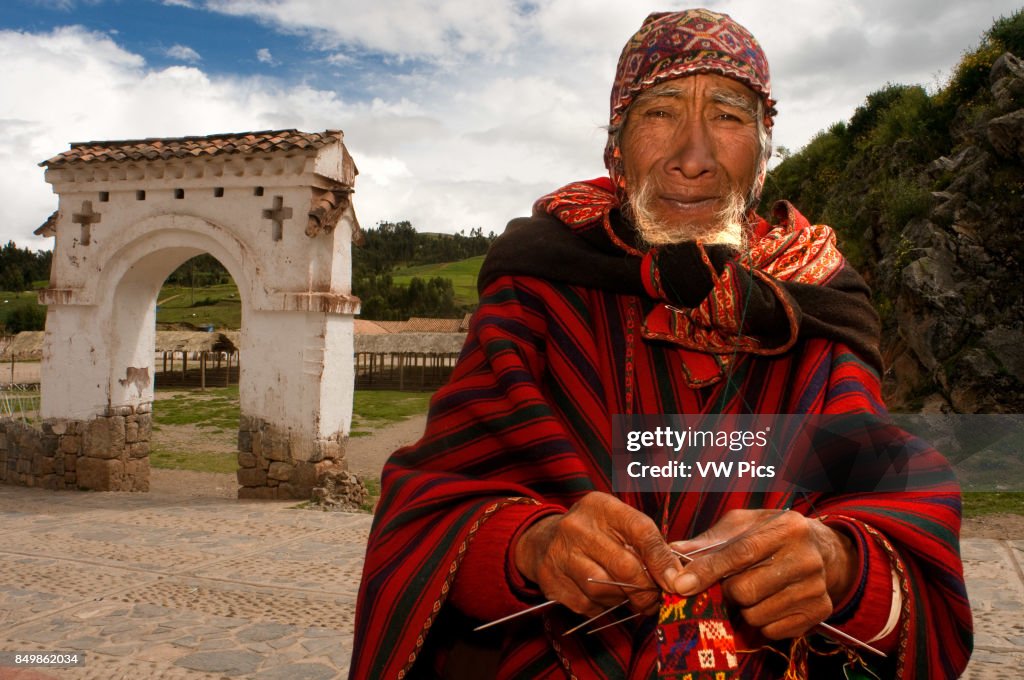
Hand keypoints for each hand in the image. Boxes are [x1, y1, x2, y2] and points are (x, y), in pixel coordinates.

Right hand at [513, 492, 681, 616]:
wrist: (542, 540)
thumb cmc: (592, 531)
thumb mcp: (617, 522)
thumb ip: (646, 542)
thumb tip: (675, 576)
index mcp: (600, 506)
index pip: (640, 531)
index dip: (662, 559)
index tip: (676, 581)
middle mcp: (576, 527)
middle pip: (624, 567)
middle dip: (646, 588)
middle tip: (655, 597)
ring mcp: (560, 554)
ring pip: (606, 590)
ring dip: (624, 599)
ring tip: (629, 595)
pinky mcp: (551, 581)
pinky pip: (588, 604)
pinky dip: (603, 605)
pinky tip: (604, 596)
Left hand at [668, 509, 855, 639]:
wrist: (822, 550)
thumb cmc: (772, 534)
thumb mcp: (743, 526)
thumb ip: (708, 541)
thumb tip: (674, 552)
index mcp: (787, 528)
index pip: (740, 553)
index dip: (707, 571)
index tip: (681, 584)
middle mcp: (807, 558)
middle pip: (744, 590)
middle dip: (726, 590)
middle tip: (730, 581)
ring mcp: (816, 587)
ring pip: (755, 614)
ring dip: (743, 607)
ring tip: (753, 588)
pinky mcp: (819, 612)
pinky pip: (771, 630)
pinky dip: (761, 621)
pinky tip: (769, 601)